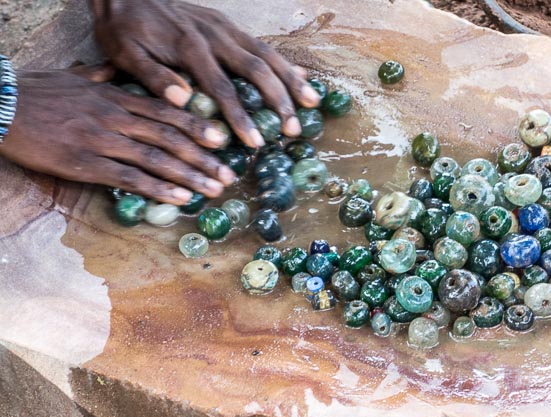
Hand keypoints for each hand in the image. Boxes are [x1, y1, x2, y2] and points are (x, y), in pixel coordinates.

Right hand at [0, 67, 235, 203]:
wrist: (0, 107)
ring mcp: (102, 141)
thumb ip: (102, 78)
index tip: (222, 139)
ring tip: (214, 189)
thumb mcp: (75, 77)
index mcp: (116, 99)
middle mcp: (116, 118)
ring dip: (190, 176)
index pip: (166, 113)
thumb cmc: (35, 92)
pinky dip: (157, 188)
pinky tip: (179, 198)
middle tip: (230, 174)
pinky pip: (129, 178)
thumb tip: (117, 73)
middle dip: (204, 157)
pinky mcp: (85, 163)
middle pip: (170, 138)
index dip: (197, 127)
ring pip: (156, 159)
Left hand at [90, 0, 320, 147]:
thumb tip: (182, 100)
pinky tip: (300, 77)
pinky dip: (283, 62)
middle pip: (256, 70)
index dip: (241, 117)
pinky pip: (261, 45)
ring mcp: (224, 28)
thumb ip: (154, 77)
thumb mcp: (126, 54)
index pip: (222, 89)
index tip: (255, 142)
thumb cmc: (123, 29)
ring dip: (291, 80)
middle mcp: (214, 36)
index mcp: (190, 48)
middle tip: (293, 130)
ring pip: (266, 55)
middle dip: (278, 101)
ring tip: (311, 104)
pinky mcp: (227, 25)